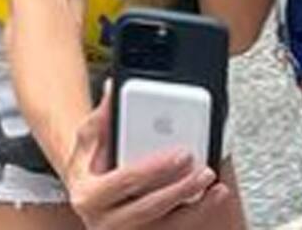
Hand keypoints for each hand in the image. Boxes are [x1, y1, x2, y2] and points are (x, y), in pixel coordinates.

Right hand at [64, 86, 219, 228]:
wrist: (88, 191)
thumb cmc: (92, 163)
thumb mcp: (90, 136)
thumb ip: (104, 114)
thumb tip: (113, 86)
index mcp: (89, 195)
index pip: (126, 181)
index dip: (155, 169)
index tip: (181, 154)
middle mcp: (106, 220)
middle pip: (149, 207)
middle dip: (180, 188)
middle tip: (203, 169)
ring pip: (165, 226)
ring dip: (194, 207)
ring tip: (214, 186)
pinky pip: (173, 229)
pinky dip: (195, 214)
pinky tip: (211, 198)